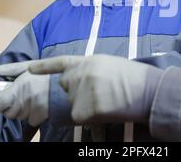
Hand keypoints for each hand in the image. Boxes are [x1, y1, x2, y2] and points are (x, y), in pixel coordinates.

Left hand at [0, 61, 49, 126]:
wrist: (65, 84)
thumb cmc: (45, 73)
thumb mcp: (27, 67)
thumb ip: (9, 70)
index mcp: (19, 87)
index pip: (0, 102)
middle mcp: (24, 100)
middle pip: (9, 112)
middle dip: (10, 108)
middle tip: (18, 99)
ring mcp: (32, 109)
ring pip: (19, 116)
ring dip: (21, 111)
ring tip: (31, 100)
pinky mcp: (40, 116)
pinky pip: (30, 120)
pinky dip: (32, 115)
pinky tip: (38, 106)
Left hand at [28, 55, 161, 123]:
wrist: (150, 90)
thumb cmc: (134, 78)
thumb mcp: (109, 65)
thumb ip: (90, 69)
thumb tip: (78, 80)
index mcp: (88, 61)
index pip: (60, 62)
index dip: (44, 66)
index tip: (29, 69)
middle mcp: (81, 73)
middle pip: (66, 87)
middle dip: (77, 92)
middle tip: (102, 93)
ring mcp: (83, 90)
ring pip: (74, 105)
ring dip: (88, 107)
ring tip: (110, 100)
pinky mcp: (87, 107)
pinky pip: (80, 118)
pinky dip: (92, 119)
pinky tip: (108, 110)